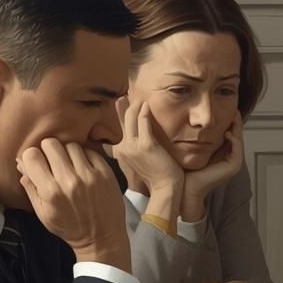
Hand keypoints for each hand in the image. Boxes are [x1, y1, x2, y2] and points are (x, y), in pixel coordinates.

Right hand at [18, 138, 129, 270]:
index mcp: (51, 191)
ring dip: (67, 152)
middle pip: (51, 144)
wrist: (101, 237)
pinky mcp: (106, 173)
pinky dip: (85, 156)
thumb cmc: (70, 227)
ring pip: (71, 145)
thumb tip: (21, 163)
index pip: (32, 155)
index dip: (32, 156)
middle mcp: (69, 181)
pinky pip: (90, 151)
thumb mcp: (43, 213)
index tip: (37, 163)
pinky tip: (83, 168)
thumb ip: (30, 187)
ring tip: (69, 165)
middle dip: (48, 150)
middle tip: (53, 161)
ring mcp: (90, 175)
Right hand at [109, 98, 184, 217]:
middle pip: (122, 120)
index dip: (118, 114)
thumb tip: (131, 142)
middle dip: (125, 106)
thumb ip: (133, 151)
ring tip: (140, 97)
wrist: (165, 189)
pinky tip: (147, 104)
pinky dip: (144, 111)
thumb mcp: (139, 163)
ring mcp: (133, 146)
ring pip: (130, 118)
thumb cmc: (156, 176)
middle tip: (129, 94)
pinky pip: (143, 122)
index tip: (120, 102)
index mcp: (121, 152)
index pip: (117, 128)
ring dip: (135, 105)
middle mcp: (123, 148)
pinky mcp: (146, 145)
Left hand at [181, 112, 243, 222]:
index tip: (225, 110)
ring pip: (238, 141)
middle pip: (235, 135)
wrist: (185, 187)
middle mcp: (228, 157)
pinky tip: (228, 132)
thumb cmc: (185, 170)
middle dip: (236, 123)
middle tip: (235, 109)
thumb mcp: (190, 148)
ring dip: (238, 128)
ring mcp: (232, 162)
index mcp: (220, 153)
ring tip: (235, 116)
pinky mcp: (233, 166)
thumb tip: (189, 120)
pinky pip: (238, 150)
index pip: (228, 134)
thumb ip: (194, 136)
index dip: (228, 122)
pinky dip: (235, 140)